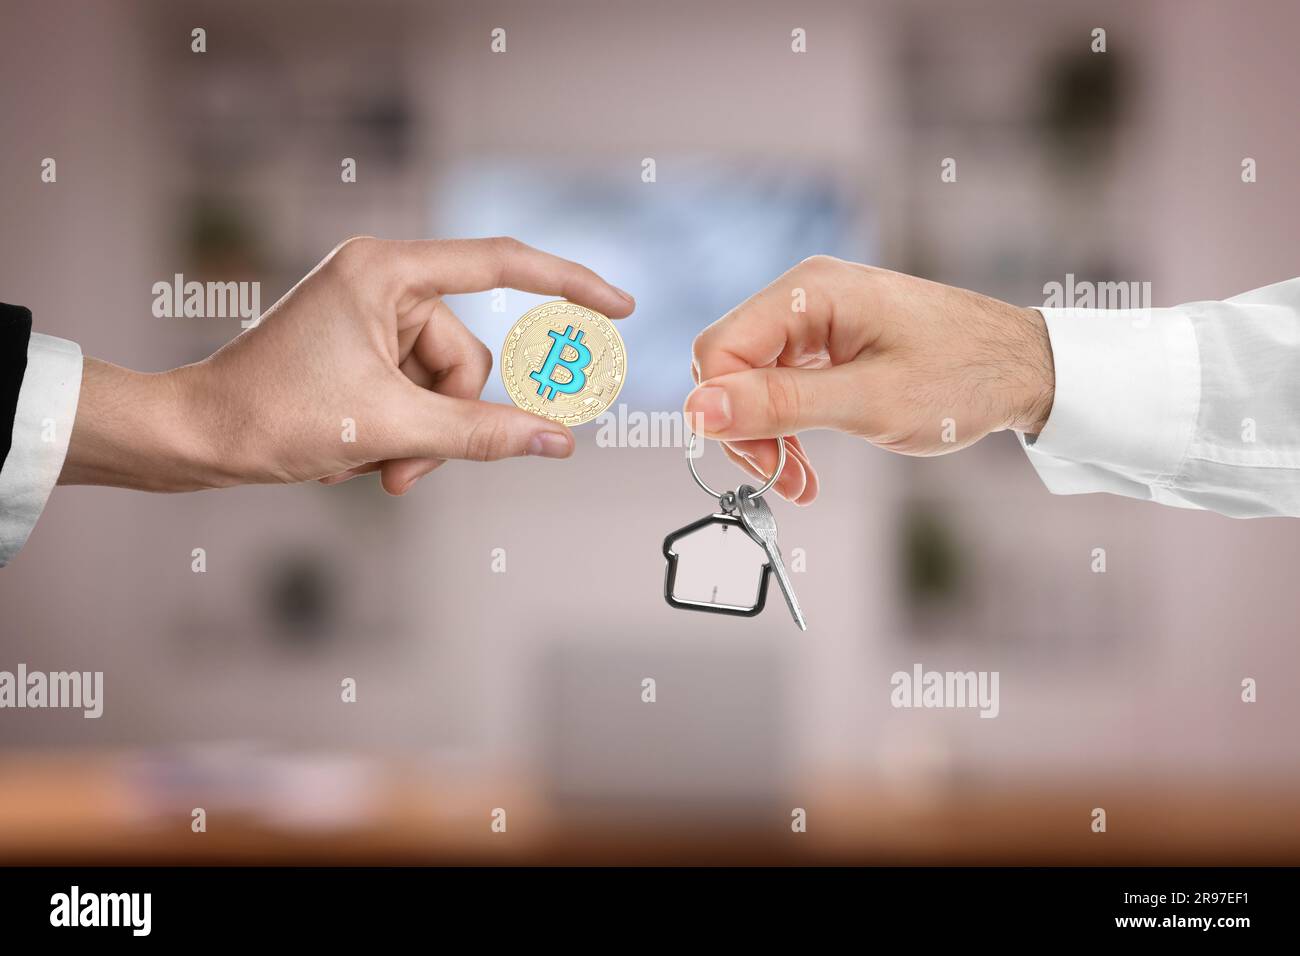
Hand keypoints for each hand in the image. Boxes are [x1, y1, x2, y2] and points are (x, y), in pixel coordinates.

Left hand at [59, 237, 633, 493]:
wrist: (195, 437)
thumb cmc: (274, 415)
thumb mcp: (391, 427)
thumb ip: (485, 434)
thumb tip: (560, 442)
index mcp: (386, 270)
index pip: (502, 263)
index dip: (570, 283)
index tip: (619, 306)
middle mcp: (382, 282)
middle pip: (468, 357)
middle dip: (446, 421)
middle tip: (402, 465)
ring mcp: (371, 318)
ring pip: (445, 387)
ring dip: (422, 438)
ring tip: (374, 467)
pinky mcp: (362, 350)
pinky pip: (418, 395)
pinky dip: (402, 434)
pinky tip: (358, 455)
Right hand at [685, 256, 1053, 504]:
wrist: (1025, 368)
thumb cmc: (962, 377)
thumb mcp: (867, 403)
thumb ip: (779, 405)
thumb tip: (699, 409)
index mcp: (809, 293)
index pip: (720, 350)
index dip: (724, 414)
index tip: (761, 466)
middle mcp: (804, 295)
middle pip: (729, 367)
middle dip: (747, 431)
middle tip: (784, 481)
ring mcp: (815, 316)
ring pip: (751, 381)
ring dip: (767, 437)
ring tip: (799, 483)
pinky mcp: (828, 339)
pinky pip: (781, 383)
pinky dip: (787, 427)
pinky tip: (805, 464)